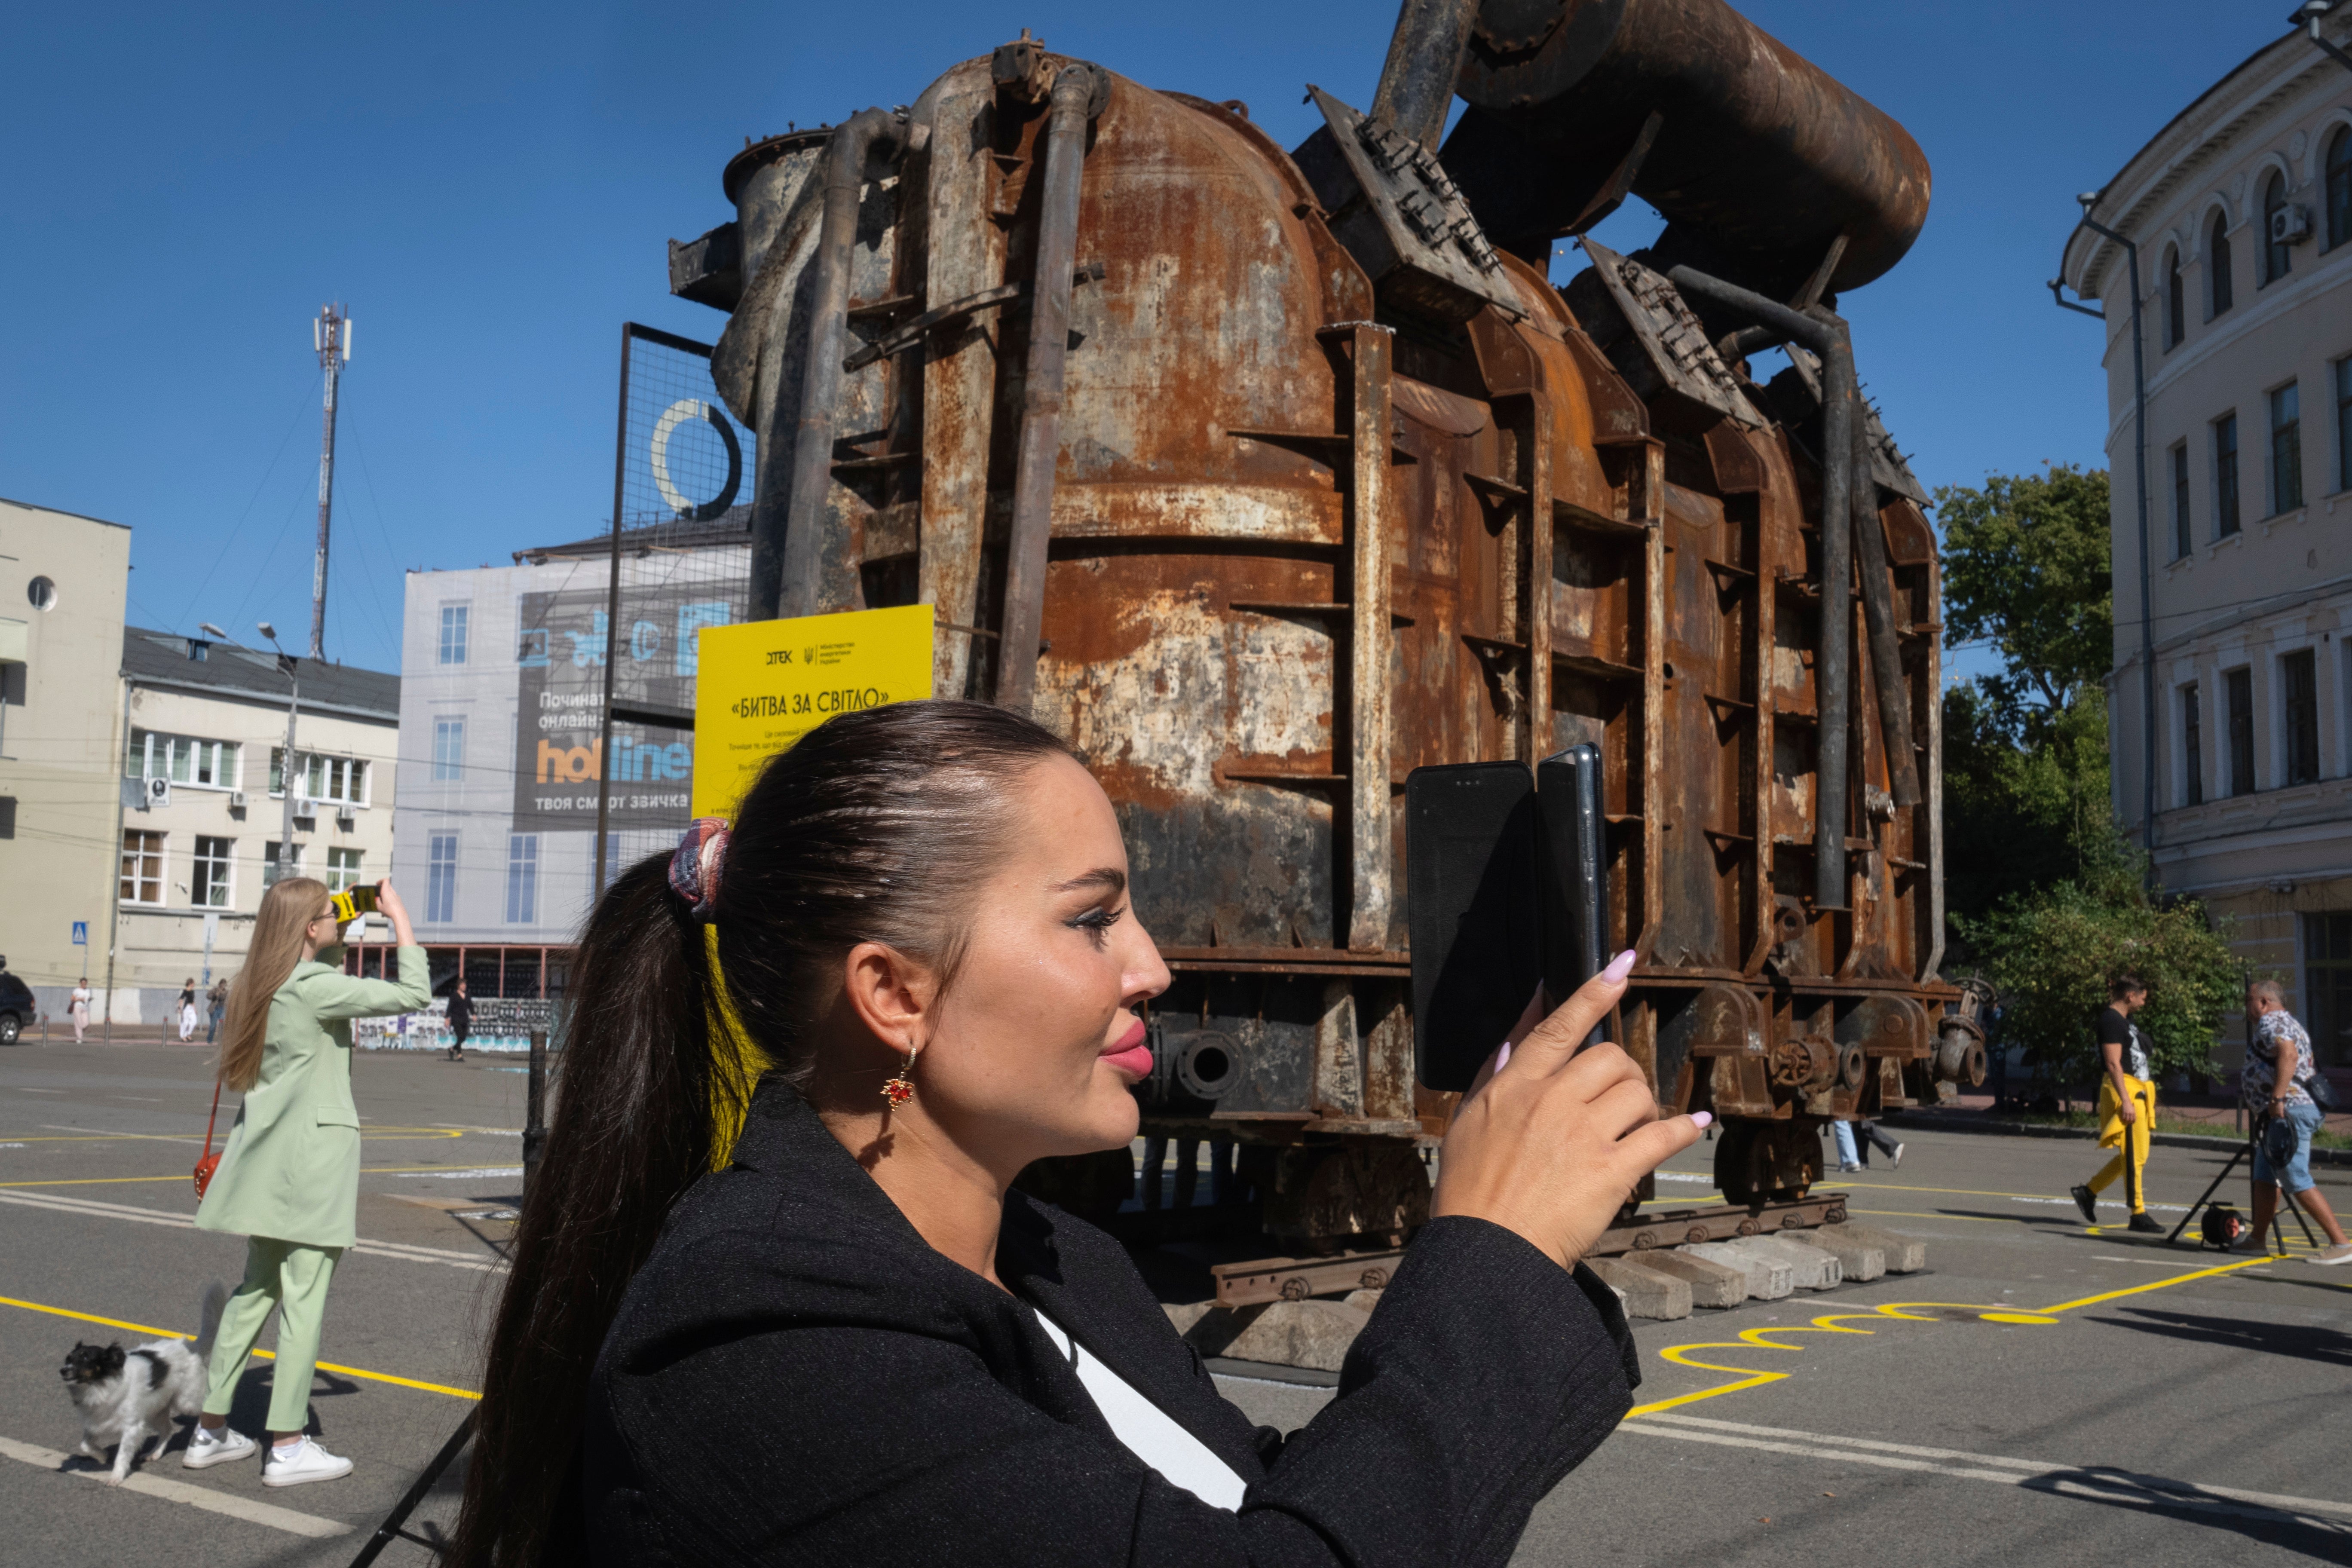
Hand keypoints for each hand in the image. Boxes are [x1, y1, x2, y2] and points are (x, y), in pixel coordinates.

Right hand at [373, 879, 415, 945]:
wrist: (399, 915)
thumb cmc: (390, 911)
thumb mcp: (379, 907)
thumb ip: (377, 901)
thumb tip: (377, 899)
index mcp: (386, 891)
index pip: (385, 880)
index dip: (381, 880)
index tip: (377, 884)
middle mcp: (392, 892)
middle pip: (388, 885)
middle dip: (382, 888)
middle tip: (378, 892)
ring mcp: (396, 896)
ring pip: (391, 891)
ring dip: (386, 893)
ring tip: (382, 901)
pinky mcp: (399, 900)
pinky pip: (393, 896)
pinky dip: (390, 898)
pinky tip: (387, 905)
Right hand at [1433, 952, 1705, 1270]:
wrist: (1485, 1252)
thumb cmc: (1471, 1189)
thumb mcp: (1470, 1118)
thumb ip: (1500, 1066)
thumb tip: (1528, 1016)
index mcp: (1514, 1087)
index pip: (1559, 1027)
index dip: (1592, 993)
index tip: (1621, 967)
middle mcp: (1551, 1102)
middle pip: (1609, 1057)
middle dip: (1623, 1070)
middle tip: (1620, 1094)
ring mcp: (1583, 1136)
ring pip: (1637, 1092)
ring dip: (1644, 1103)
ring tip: (1635, 1123)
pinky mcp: (1611, 1172)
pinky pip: (1662, 1136)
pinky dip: (1685, 1128)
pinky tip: (1697, 1124)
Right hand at [2118, 1099, 2137, 1124]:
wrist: (2126, 1102)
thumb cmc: (2130, 1105)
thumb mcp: (2133, 1109)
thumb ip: (2134, 1113)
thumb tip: (2134, 1117)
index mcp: (2134, 1113)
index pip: (2134, 1119)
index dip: (2133, 1121)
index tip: (2132, 1123)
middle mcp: (2131, 1113)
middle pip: (2131, 1120)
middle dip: (2130, 1122)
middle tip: (2128, 1123)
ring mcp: (2127, 1113)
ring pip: (2127, 1119)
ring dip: (2126, 1121)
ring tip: (2125, 1122)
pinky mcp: (2124, 1112)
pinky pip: (2124, 1117)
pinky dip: (2123, 1119)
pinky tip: (2123, 1119)